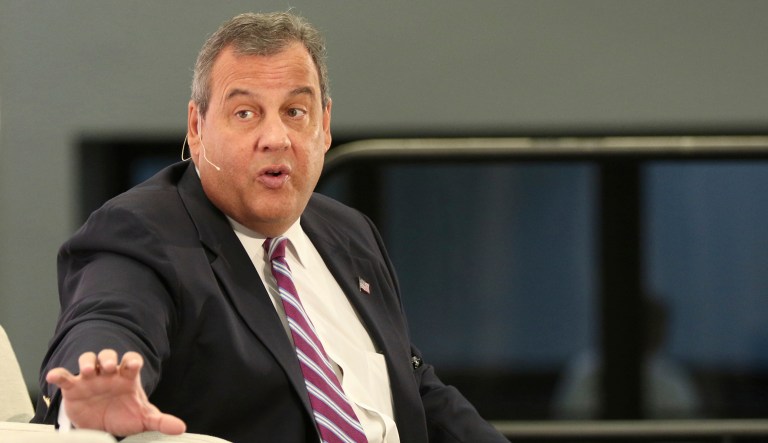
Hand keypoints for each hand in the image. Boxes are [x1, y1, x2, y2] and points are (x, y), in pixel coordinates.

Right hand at [46, 350, 186, 436]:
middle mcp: (109, 374)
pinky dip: (59, 373)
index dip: (132, 360)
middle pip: (109, 356)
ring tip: (89, 371)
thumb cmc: (125, 414)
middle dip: (110, 358)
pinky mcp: (74, 387)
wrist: (103, 426)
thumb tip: (181, 428)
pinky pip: (66, 376)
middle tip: (110, 367)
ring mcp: (91, 378)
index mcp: (127, 377)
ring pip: (89, 360)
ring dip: (89, 362)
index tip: (132, 366)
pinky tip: (55, 376)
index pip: (131, 361)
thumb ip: (161, 421)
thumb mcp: (143, 418)